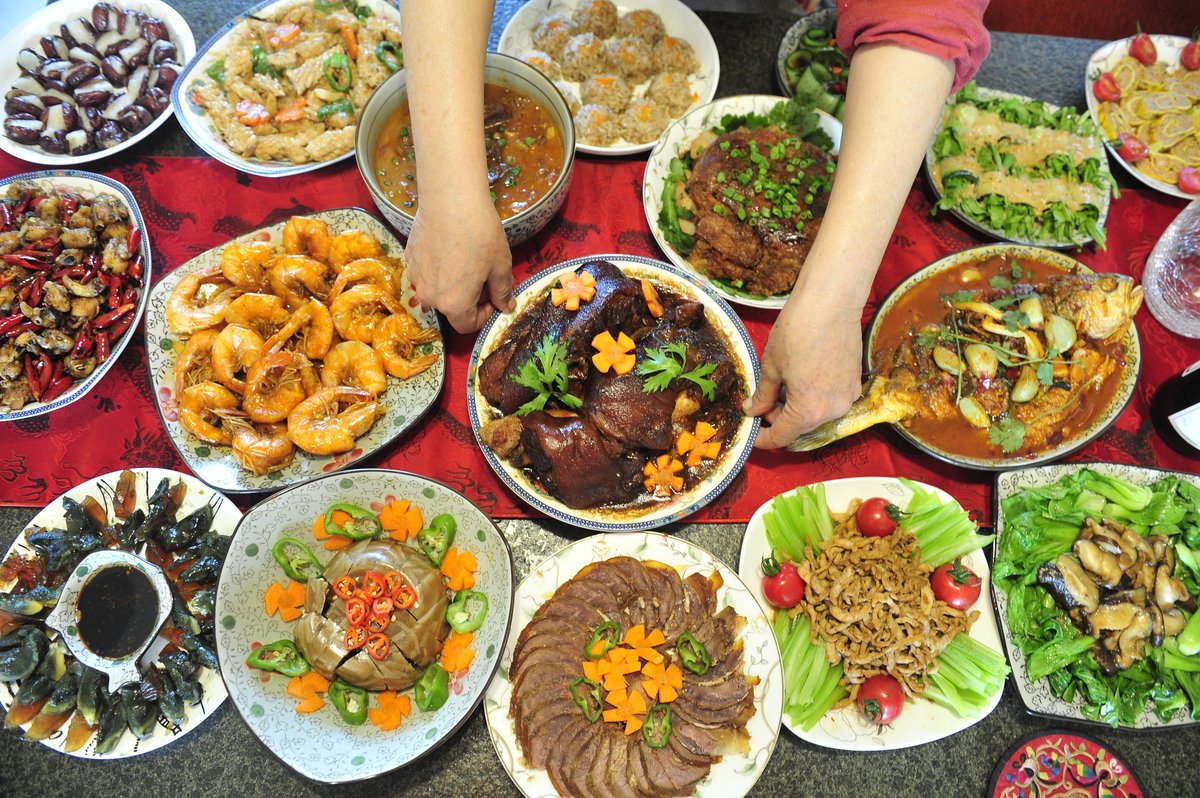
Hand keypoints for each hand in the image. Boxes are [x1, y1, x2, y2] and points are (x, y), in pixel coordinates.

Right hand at [405, 194, 513, 333]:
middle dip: (469, 299)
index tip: (493, 299)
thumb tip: (505, 306)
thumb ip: (502, 291)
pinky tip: (452, 248)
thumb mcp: (500, 265)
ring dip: (453, 283)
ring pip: (438, 290)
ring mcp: (416, 277)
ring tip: (467, 260)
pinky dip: (440, 268)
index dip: (483, 316)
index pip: (467, 325)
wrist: (450, 199)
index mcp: (454, 303)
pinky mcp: (409, 258)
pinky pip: (427, 272)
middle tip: (484, 275)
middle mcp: (430, 296)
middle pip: (451, 308)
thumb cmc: (479, 234)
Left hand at [744, 288, 864, 448]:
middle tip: (762, 402)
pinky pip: (829, 401)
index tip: (752, 434)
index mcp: (808, 411)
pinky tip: (800, 379)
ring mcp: (847, 398)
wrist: (831, 302)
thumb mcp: (771, 366)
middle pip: (800, 428)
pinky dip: (813, 399)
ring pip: (816, 415)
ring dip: (796, 409)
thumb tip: (753, 410)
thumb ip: (763, 395)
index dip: (763, 439)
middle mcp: (832, 411)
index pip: (782, 437)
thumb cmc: (797, 331)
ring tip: (780, 387)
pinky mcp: (854, 383)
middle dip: (779, 419)